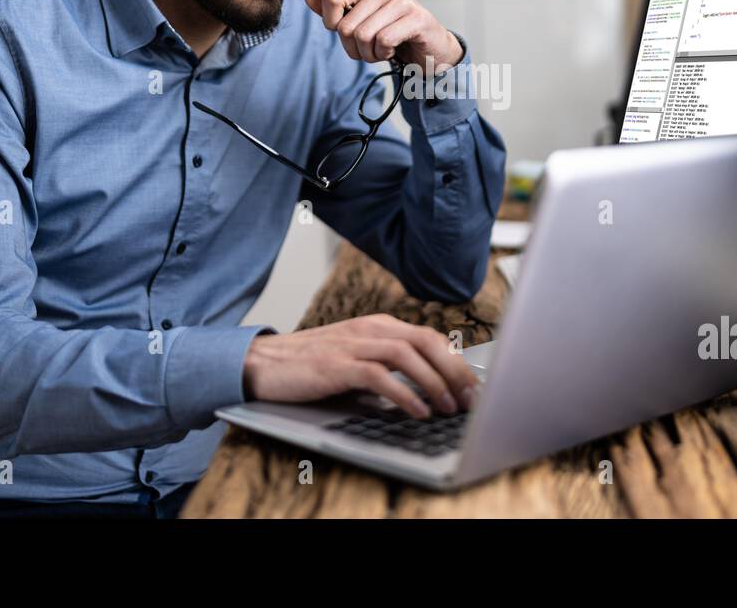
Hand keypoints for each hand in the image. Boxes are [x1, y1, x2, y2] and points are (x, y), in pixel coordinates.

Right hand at [242, 314, 480, 417]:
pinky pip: (379, 376)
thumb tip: (424, 394)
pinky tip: (416, 411)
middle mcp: (370, 329)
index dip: (457, 361)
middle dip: (455, 371)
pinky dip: (403, 394)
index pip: (429, 337)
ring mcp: (353, 344)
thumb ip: (387, 371)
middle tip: (471, 400)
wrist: (263, 362)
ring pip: (407, 355)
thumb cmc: (311, 365)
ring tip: (448, 407)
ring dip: (434, 382)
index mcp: (378, 325)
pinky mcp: (336, 365)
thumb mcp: (356, 362)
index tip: (473, 387)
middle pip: (426, 341)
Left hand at [304, 0, 462, 69]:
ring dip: (369, 53)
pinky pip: (384, 41)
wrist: (429, 48)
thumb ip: (334, 9)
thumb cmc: (390, 33)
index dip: (331, 23)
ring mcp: (403, 0)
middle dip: (352, 46)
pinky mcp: (417, 18)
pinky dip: (384, 53)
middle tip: (367, 48)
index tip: (343, 31)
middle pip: (346, 24)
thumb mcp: (358, 20)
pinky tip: (393, 50)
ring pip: (363, 36)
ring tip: (381, 50)